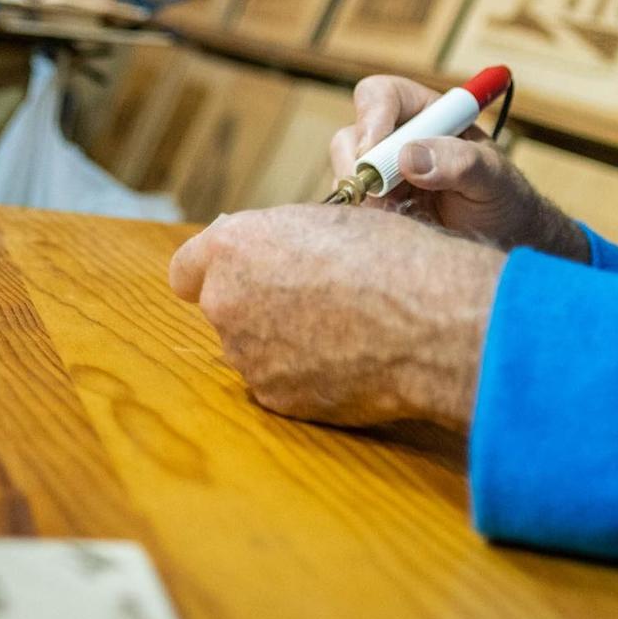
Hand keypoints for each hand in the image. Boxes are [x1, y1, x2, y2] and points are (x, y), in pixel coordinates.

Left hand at [167, 204, 504, 428]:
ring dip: (282, 339)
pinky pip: (281, 381)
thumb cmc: (390, 258)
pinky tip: (349, 357)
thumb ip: (276, 238)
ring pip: (254, 346)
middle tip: (313, 294)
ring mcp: (249, 357)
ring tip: (342, 326)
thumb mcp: (328, 220)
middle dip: (257, 302)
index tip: (242, 271)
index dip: (215, 270)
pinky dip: (305, 372)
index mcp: (234, 249)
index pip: (186, 268)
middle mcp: (226, 303)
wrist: (431, 321)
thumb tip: (262, 250)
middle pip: (225, 307)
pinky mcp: (276, 399)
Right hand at [329, 76, 587, 259]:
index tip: (375, 151)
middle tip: (381, 198)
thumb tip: (408, 158)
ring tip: (403, 218)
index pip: (381, 95)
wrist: (503, 242)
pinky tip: (396, 231)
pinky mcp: (374, 209)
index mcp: (426, 114)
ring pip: (346, 176)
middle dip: (358, 167)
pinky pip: (350, 210)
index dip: (372, 117)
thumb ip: (461, 162)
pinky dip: (365, 222)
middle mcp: (396, 139)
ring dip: (365, 200)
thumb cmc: (504, 199)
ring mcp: (380, 176)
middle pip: (351, 137)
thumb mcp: (494, 177)